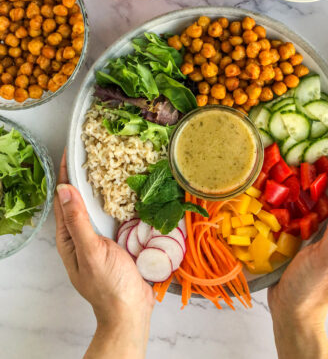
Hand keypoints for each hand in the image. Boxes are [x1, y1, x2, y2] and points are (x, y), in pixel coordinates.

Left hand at [54, 151, 153, 358]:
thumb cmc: (109, 284)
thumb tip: (64, 189)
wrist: (131, 309)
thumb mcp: (91, 251)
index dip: (64, 174)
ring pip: (96, 205)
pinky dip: (116, 198)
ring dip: (100, 185)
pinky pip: (112, 214)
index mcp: (69, 238)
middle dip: (82, 176)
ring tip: (108, 163)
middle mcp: (81, 235)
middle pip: (78, 200)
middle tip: (92, 151)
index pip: (63, 199)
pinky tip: (125, 189)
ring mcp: (99, 237)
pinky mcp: (115, 240)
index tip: (70, 151)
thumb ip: (78, 221)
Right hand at [268, 183, 327, 358]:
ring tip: (283, 177)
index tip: (319, 160)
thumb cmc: (312, 287)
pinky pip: (297, 218)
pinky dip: (289, 207)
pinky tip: (276, 199)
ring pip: (311, 208)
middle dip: (314, 183)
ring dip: (299, 194)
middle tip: (295, 166)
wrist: (290, 312)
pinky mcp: (300, 242)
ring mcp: (317, 238)